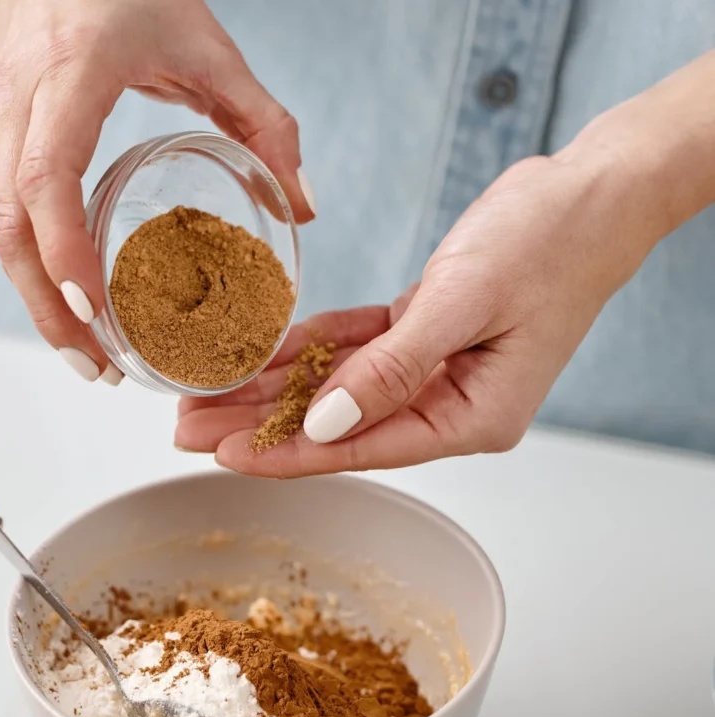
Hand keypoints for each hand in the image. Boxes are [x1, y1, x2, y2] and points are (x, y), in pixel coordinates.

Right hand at [0, 0, 314, 381]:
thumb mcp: (211, 47)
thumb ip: (266, 125)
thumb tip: (304, 206)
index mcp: (70, 76)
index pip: (48, 178)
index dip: (63, 251)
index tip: (93, 311)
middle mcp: (20, 102)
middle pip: (10, 226)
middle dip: (48, 309)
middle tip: (98, 367)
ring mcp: (0, 119)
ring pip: (0, 229)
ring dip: (38, 300)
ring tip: (88, 354)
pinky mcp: (0, 134)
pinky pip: (6, 214)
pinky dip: (36, 269)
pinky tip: (73, 304)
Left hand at [176, 152, 654, 474]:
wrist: (593, 193)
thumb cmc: (550, 244)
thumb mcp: (462, 304)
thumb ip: (390, 370)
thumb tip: (324, 424)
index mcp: (473, 419)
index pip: (361, 448)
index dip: (288, 453)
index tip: (224, 456)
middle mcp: (451, 405)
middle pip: (339, 425)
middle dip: (262, 424)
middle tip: (190, 427)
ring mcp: (438, 370)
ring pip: (338, 386)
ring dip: (274, 386)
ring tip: (207, 392)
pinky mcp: (425, 331)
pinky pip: (355, 346)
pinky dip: (310, 346)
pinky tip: (259, 352)